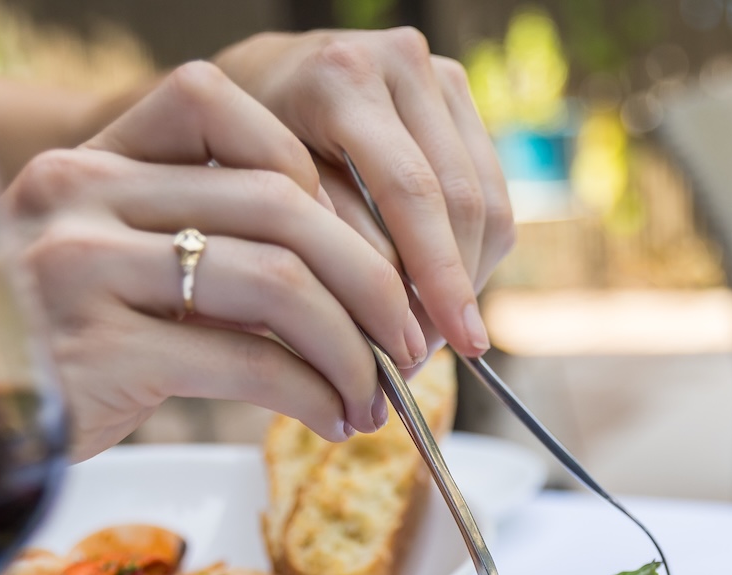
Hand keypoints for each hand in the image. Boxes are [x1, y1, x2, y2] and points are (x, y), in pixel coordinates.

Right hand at [0, 62, 426, 457]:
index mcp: (86, 158)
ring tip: (375, 395)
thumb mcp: (92, 271)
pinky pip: (247, 362)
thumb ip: (183, 244)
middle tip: (407, 338)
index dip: (321, 177)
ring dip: (351, 347)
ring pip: (279, 282)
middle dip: (371, 276)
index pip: (228, 109)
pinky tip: (331, 419)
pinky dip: (312, 395)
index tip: (368, 247)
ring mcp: (82, 267)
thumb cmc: (22, 358)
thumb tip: (331, 276)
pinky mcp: (97, 350)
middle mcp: (79, 193)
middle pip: (282, 203)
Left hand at [215, 28, 514, 358]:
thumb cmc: (240, 150)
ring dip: (468, 277)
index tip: (453, 346)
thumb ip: (331, 243)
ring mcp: (437, 73)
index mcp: (342, 78)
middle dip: (453, 289)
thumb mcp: (264, 198)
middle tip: (429, 354)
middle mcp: (400, 62)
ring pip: (488, 203)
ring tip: (432, 331)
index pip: (412, 191)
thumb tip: (399, 319)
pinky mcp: (459, 96)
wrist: (252, 88)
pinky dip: (471, 252)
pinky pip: (491, 193)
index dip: (438, 276)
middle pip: (462, 200)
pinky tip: (438, 290)